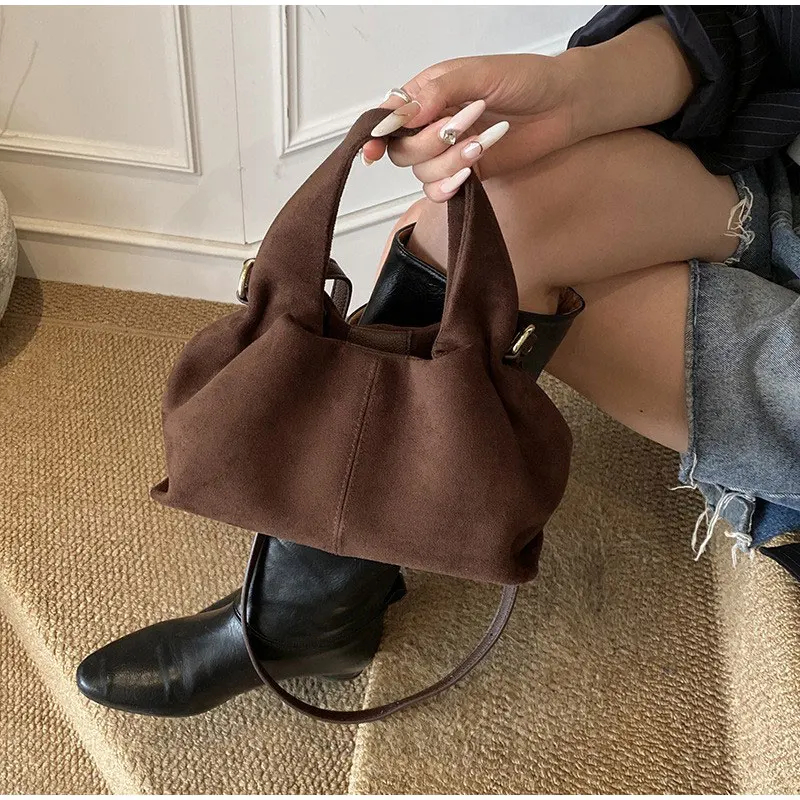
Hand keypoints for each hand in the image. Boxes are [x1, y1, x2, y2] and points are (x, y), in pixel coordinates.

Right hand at [361, 17, 695, 202]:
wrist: (565, 107)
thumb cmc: (526, 81)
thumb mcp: (480, 75)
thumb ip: (437, 93)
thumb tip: (400, 113)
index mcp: (428, 94)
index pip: (388, 118)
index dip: (376, 134)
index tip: (374, 147)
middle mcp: (432, 124)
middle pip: (401, 150)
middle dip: (429, 144)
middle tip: (464, 125)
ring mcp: (447, 151)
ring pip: (421, 172)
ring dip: (450, 162)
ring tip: (482, 142)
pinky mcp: (465, 174)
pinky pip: (438, 192)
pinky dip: (451, 185)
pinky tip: (472, 172)